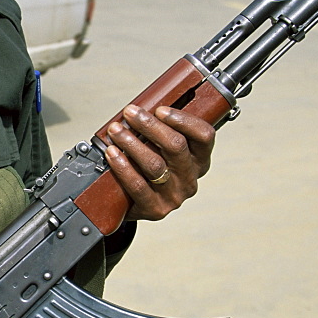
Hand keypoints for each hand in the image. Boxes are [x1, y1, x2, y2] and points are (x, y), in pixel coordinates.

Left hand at [104, 104, 214, 221]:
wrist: (131, 205)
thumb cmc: (146, 171)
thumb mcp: (161, 151)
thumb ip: (159, 132)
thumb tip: (140, 108)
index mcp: (199, 161)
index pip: (204, 136)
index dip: (183, 120)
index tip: (160, 109)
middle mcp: (190, 179)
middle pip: (176, 146)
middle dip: (150, 125)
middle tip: (130, 113)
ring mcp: (174, 196)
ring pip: (155, 164)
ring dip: (132, 143)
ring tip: (116, 130)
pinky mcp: (155, 209)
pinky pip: (138, 185)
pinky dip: (123, 166)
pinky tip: (112, 153)